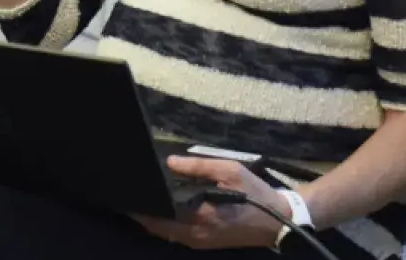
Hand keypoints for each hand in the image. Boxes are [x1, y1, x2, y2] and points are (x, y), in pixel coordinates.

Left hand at [132, 157, 289, 250]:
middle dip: (142, 211)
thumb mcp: (230, 171)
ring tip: (141, 195)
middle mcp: (195, 234)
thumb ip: (198, 167)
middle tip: (130, 190)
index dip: (141, 203)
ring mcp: (198, 242)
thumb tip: (168, 162)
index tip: (128, 188)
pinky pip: (175, 235)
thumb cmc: (254, 194)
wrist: (277, 222)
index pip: (159, 214)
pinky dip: (164, 223)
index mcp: (200, 216)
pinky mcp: (203, 244)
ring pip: (164, 232)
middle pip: (156, 226)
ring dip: (151, 218)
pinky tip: (160, 207)